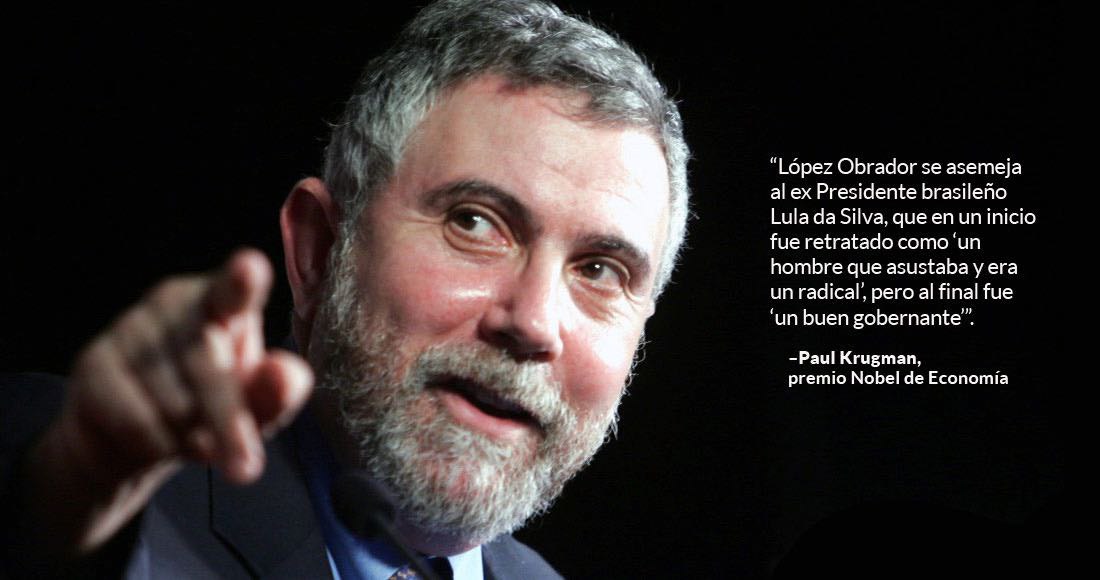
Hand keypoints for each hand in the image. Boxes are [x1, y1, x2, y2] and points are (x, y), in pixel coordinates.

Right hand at [20, 249, 312, 556]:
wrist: (135, 439)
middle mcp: (175, 302)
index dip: (241, 279)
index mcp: (223, 302)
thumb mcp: (255, 405)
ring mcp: (130, 326)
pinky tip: (158, 440)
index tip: (249, 268)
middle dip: (229, 422)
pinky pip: (135, 419)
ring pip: (173, 400)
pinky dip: (155, 444)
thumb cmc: (211, 405)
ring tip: (191, 435)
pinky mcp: (94, 362)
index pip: (234, 288)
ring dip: (190, 436)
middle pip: (208, 366)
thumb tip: (288, 375)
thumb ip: (277, 391)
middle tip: (246, 468)